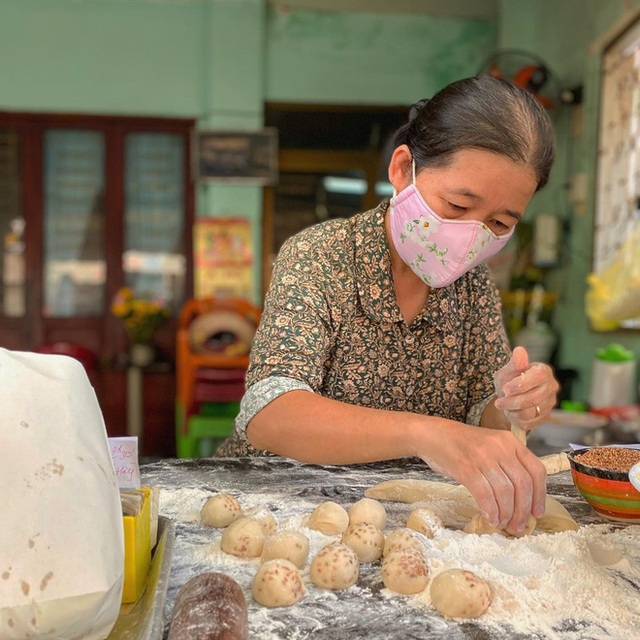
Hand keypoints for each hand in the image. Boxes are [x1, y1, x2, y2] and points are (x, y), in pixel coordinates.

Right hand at [416, 421, 546, 534]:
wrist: (433, 435)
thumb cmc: (462, 445)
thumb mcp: (491, 446)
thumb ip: (507, 464)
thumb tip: (522, 500)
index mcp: (510, 441)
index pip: (536, 470)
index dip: (540, 495)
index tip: (536, 513)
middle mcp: (500, 447)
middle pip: (522, 484)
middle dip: (523, 510)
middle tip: (518, 525)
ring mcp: (483, 456)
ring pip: (505, 491)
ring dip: (506, 513)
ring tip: (502, 523)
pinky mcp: (466, 467)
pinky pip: (485, 494)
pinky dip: (490, 510)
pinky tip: (490, 518)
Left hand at [493, 346, 558, 430]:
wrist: (510, 396)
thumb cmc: (510, 380)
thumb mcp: (508, 370)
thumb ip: (515, 363)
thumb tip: (519, 350)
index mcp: (544, 371)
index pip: (538, 377)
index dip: (520, 385)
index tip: (504, 389)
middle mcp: (551, 387)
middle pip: (534, 398)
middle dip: (512, 401)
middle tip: (498, 402)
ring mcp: (550, 403)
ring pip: (530, 412)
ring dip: (512, 410)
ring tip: (503, 406)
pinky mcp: (545, 416)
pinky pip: (530, 423)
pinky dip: (516, 419)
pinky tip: (510, 412)